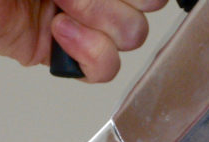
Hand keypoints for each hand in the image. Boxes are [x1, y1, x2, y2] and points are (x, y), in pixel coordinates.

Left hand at [0, 0, 168, 81]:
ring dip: (99, 19)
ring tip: (60, 6)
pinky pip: (103, 68)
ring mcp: (81, 21)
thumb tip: (147, 1)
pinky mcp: (62, 53)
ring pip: (131, 36)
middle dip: (114, 1)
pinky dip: (88, 53)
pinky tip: (59, 32)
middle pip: (149, 6)